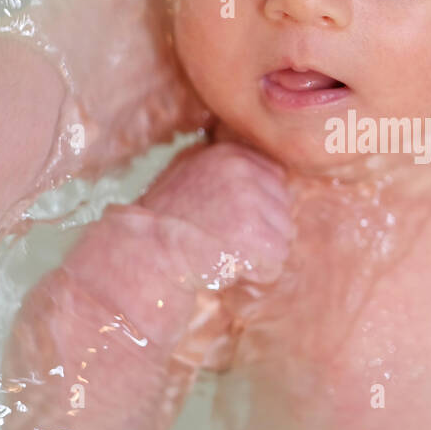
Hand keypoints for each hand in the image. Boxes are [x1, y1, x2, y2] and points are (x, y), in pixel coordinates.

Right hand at [138, 140, 294, 287]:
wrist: (146, 252)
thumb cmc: (163, 220)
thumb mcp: (190, 175)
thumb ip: (227, 170)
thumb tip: (266, 175)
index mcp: (231, 155)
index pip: (276, 178)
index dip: (262, 205)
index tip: (235, 219)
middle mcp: (245, 173)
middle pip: (284, 207)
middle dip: (264, 229)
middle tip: (228, 239)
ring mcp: (253, 205)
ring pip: (283, 237)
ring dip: (260, 253)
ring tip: (226, 253)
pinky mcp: (258, 238)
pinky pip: (276, 263)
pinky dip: (257, 274)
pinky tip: (230, 268)